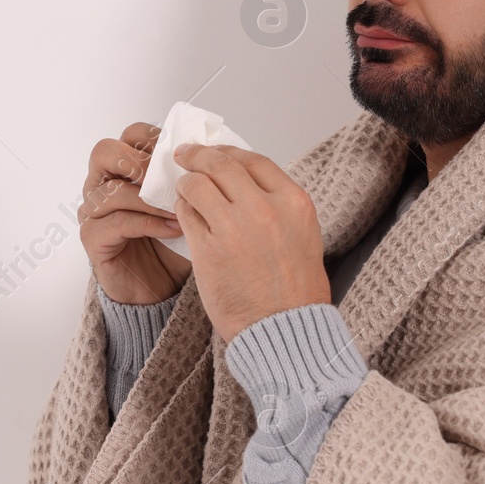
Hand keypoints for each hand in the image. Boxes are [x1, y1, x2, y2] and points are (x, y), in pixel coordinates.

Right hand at [78, 122, 194, 304]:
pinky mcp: (93, 238)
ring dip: (149, 198)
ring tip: (179, 209)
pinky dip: (148, 223)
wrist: (161, 287)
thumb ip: (188, 178)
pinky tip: (172, 229)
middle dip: (140, 161)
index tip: (182, 155)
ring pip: (111, 189)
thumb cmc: (172, 241)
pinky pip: (116, 221)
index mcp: (124, 167)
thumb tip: (211, 153)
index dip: (155, 138)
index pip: (131, 134)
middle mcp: (101, 184)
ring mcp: (93, 211)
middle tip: (168, 178)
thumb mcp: (185, 203)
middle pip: (105, 152)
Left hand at [172, 142, 329, 341]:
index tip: (215, 152)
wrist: (285, 331)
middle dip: (198, 155)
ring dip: (186, 183)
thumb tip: (245, 184)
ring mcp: (233, 227)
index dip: (228, 152)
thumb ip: (277, 206)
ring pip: (197, 184)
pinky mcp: (208, 249)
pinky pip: (186, 214)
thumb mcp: (302, 235)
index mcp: (293, 202)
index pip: (254, 160)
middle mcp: (264, 208)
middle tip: (184, 154)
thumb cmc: (296, 291)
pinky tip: (182, 213)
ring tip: (181, 189)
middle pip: (221, 164)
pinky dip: (181, 209)